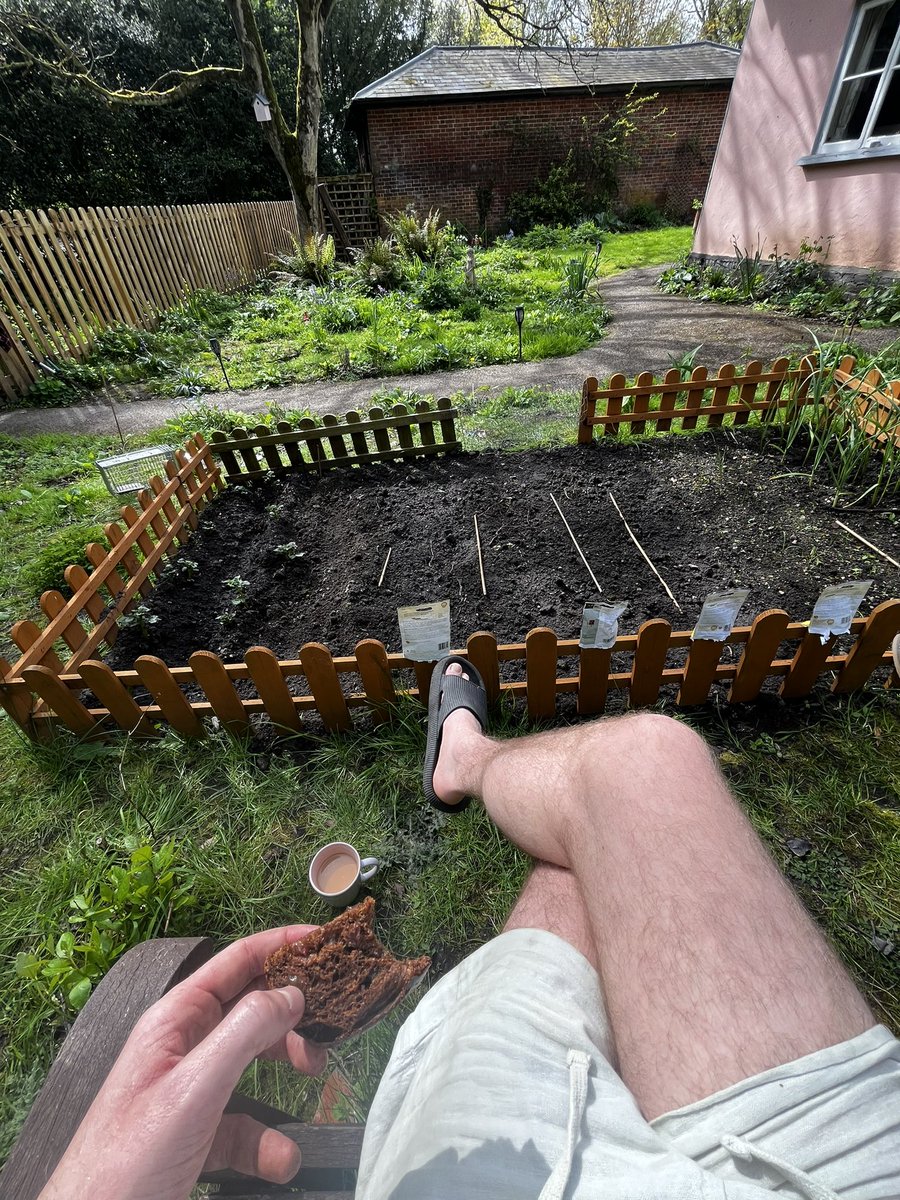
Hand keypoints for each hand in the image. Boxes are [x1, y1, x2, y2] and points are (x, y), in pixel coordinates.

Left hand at [40, 925, 327, 1199]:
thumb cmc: (125, 1161)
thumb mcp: (194, 1088)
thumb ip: (244, 1033)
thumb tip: (291, 993)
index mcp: (175, 1020)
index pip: (236, 961)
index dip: (282, 944)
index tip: (326, 941)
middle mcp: (184, 1046)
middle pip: (252, 1009)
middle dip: (294, 1015)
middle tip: (330, 1024)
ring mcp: (190, 1091)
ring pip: (254, 1062)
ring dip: (287, 1069)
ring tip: (315, 1077)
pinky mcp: (198, 1133)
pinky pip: (245, 1123)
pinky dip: (269, 1140)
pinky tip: (282, 1157)